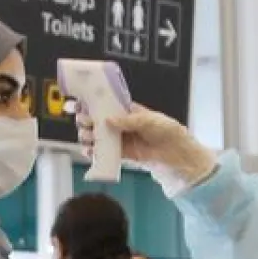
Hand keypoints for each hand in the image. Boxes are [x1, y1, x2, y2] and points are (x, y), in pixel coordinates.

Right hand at [76, 105, 215, 191]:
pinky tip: (89, 151)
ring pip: (99, 136)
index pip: (106, 105)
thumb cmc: (167, 131)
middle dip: (88, 121)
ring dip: (89, 136)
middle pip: (98, 121)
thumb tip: (108, 120)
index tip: (79, 105)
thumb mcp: (150, 120)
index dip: (92, 104)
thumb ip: (129, 120)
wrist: (178, 153)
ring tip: (86, 137)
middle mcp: (122, 124)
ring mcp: (122, 139)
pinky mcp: (123, 154)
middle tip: (85, 123)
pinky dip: (96, 152)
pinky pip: (106, 152)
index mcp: (128, 110)